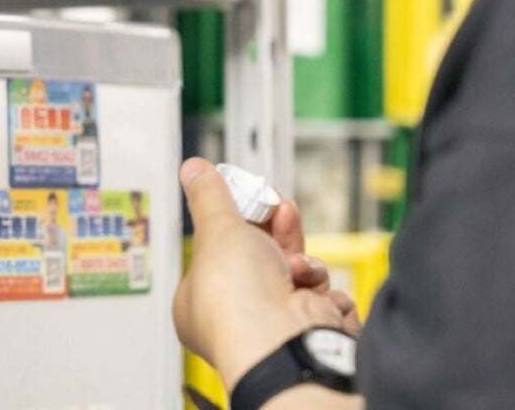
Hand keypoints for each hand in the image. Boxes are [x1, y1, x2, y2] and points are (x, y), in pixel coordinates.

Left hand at [175, 158, 352, 389]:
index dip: (235, 221)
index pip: (218, 252)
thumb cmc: (241, 299)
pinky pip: (322, 301)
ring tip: (296, 263)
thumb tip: (193, 170)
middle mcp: (237, 321)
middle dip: (276, 232)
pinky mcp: (311, 336)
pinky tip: (313, 294)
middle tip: (280, 208)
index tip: (246, 196)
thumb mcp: (217, 228)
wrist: (288, 345)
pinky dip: (322, 293)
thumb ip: (209, 196)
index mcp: (200, 303)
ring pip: (295, 276)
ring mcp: (276, 330)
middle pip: (260, 259)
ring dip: (301, 261)